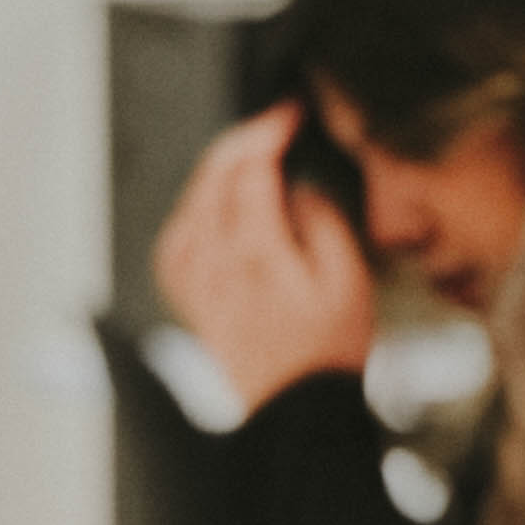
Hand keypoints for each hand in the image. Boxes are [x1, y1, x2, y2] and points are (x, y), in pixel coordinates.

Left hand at [153, 103, 374, 412]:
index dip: (269, 130)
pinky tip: (208, 208)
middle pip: (213, 177)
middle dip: (242, 140)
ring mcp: (199, 281)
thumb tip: (297, 188)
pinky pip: (176, 242)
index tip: (292, 113)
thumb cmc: (329, 354)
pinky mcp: (194, 301)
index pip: (251, 169)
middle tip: (274, 125)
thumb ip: (322, 223)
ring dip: (217, 170)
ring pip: (191, 203)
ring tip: (248, 158)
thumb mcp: (349, 281)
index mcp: (257, 251)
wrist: (298, 412)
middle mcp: (217, 261)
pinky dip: (191, 212)